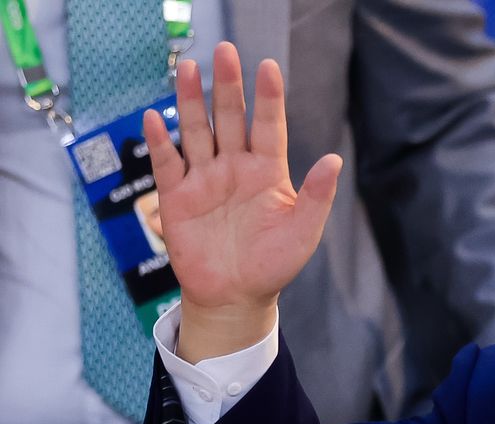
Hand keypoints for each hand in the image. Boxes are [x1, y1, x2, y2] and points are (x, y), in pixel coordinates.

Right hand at [143, 42, 342, 361]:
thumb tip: (335, 160)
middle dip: (227, 86)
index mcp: (267, 172)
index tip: (268, 67)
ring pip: (197, 131)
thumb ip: (317, 196)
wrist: (235, 297)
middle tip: (225, 52)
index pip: (268, 126)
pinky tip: (155, 118)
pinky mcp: (178, 197)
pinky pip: (167, 164)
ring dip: (190, 101)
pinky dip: (160, 142)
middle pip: (230, 119)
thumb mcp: (304, 231)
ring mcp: (205, 179)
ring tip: (187, 68)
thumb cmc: (273, 265)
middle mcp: (235, 168)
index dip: (268, 98)